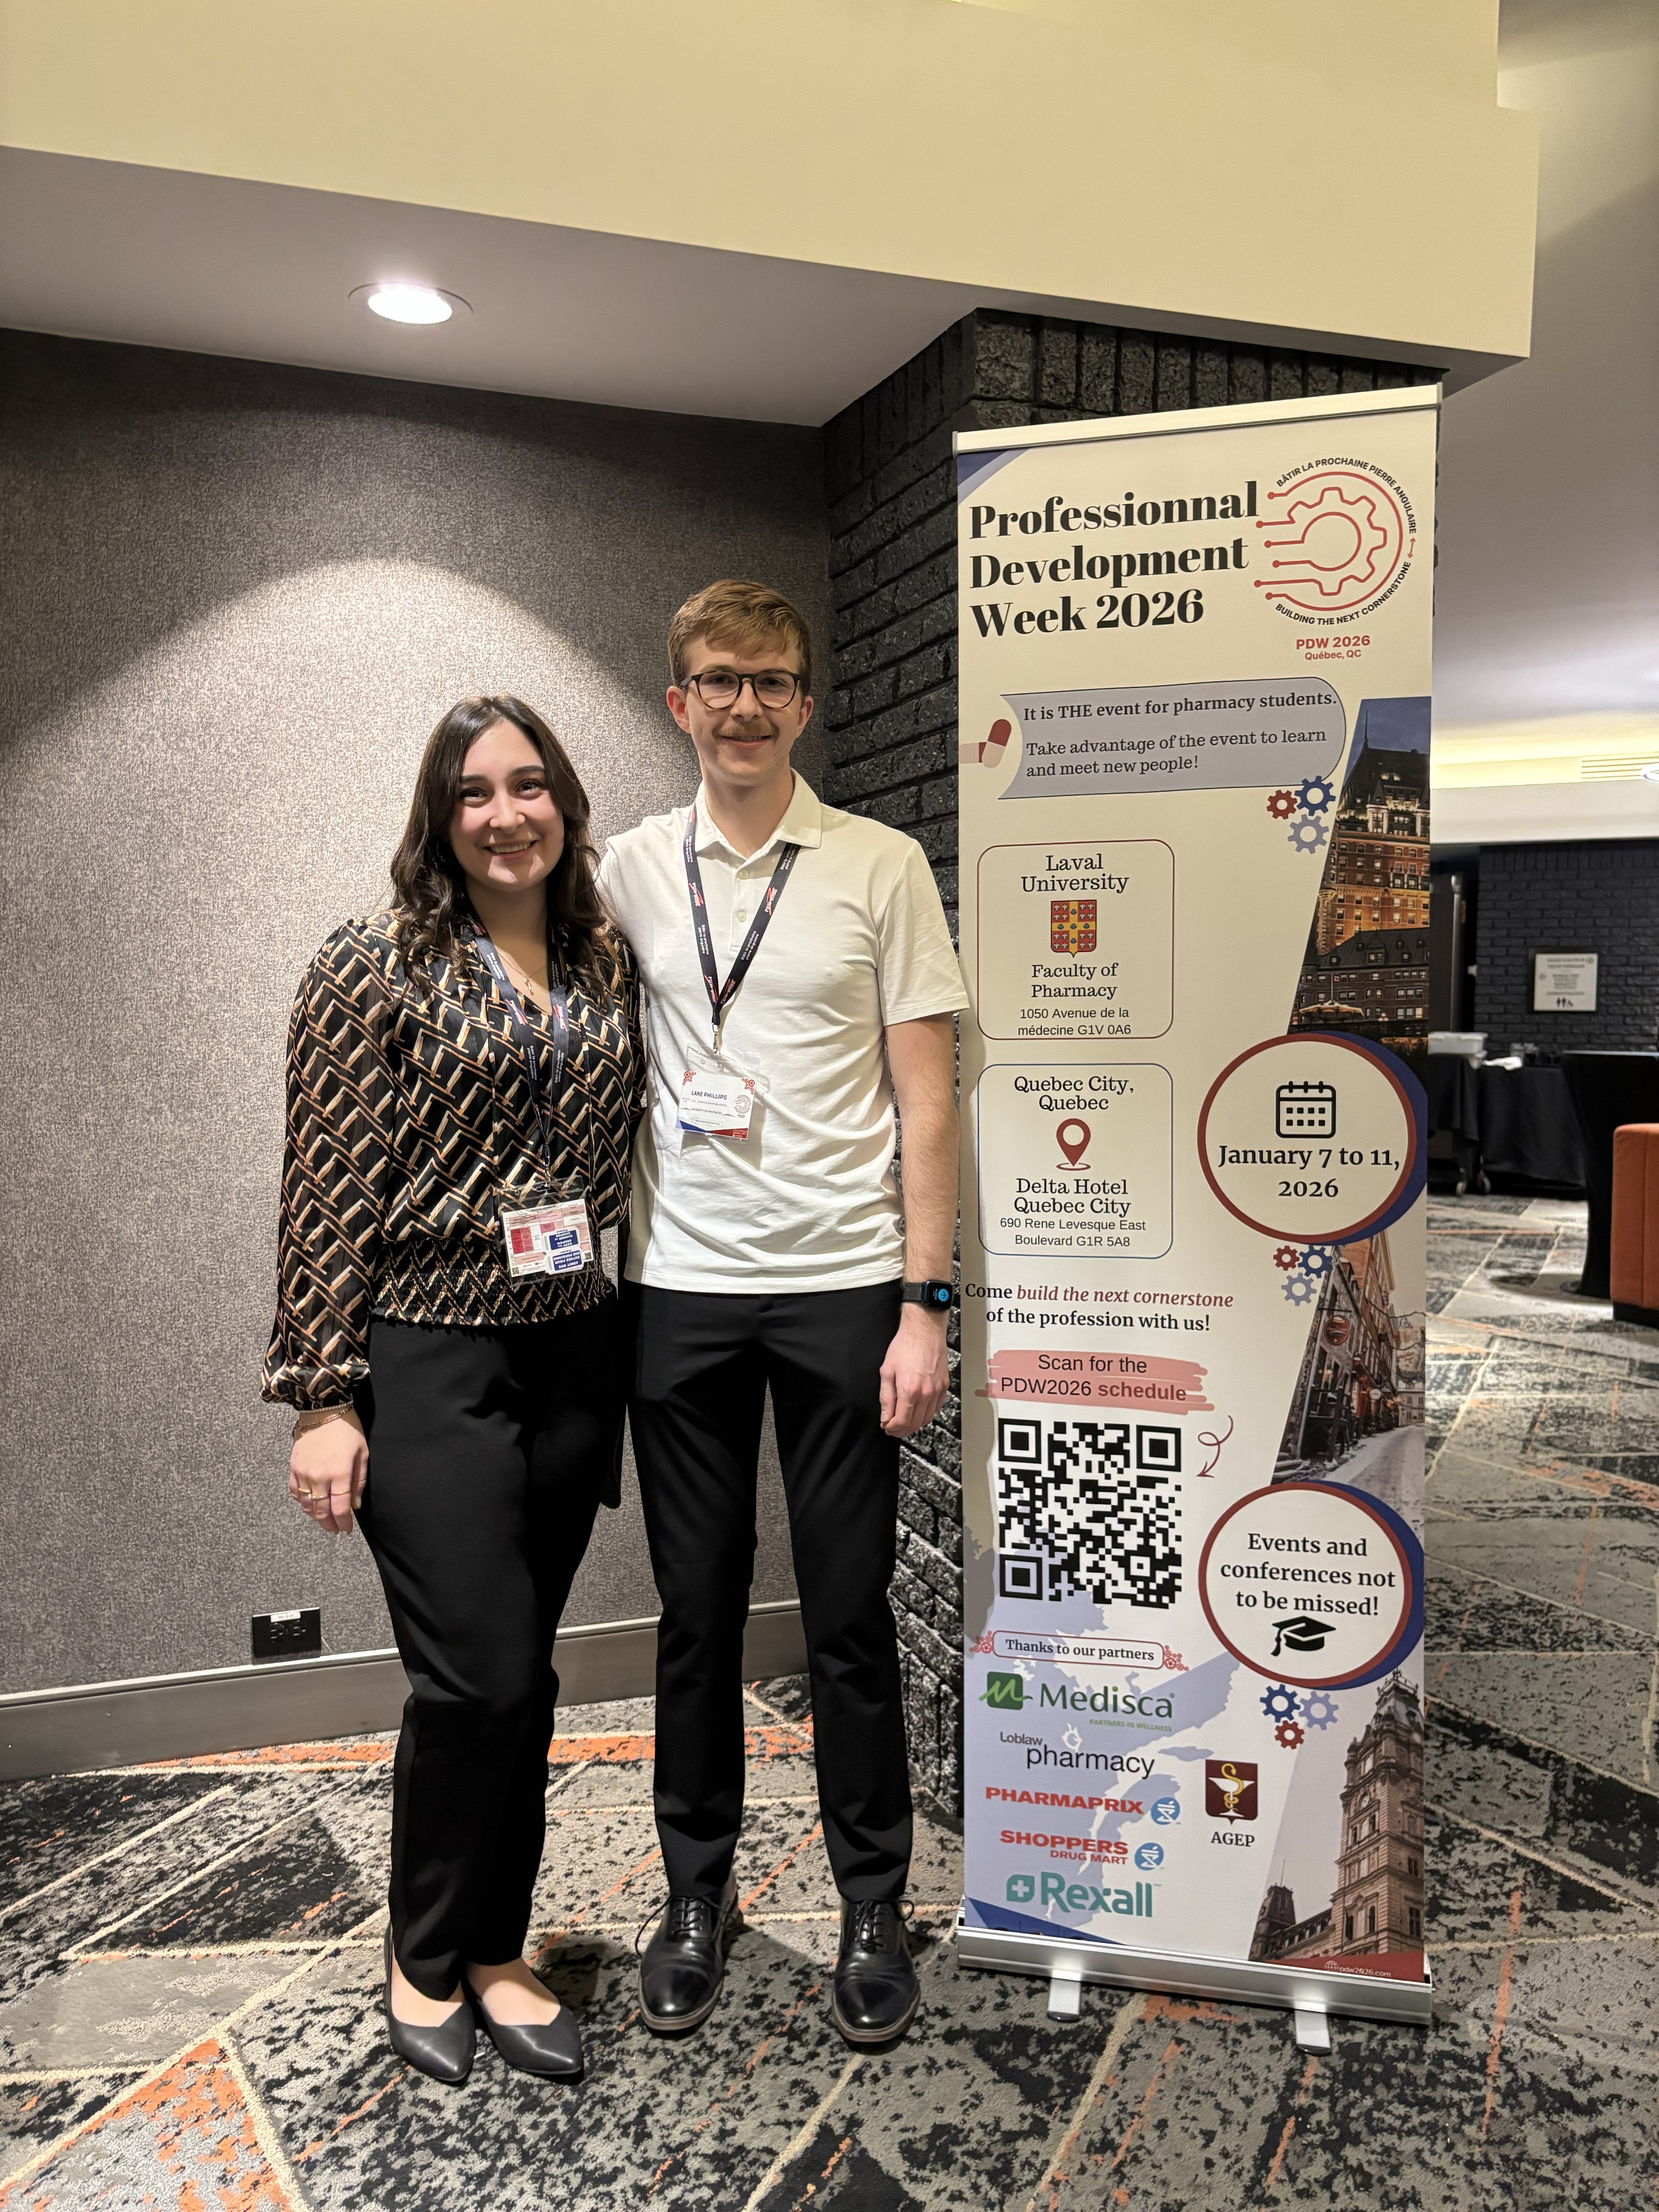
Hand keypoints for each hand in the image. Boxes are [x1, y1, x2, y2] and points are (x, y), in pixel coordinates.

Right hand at [289, 1411, 367, 1534]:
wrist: (323, 1409)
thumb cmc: (348, 1430)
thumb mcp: (362, 1453)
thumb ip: (359, 1481)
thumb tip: (355, 1505)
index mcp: (340, 1474)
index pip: (341, 1508)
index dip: (343, 1523)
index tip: (347, 1529)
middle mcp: (320, 1477)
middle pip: (322, 1511)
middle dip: (329, 1524)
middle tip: (335, 1529)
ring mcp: (304, 1473)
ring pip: (307, 1504)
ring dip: (315, 1516)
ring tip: (324, 1519)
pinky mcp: (293, 1467)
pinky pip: (294, 1492)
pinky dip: (302, 1501)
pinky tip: (309, 1503)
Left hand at [879, 1307, 949, 1438]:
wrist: (924, 1330)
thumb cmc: (904, 1346)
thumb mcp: (887, 1371)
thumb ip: (886, 1397)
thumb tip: (885, 1417)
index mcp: (909, 1391)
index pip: (902, 1422)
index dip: (892, 1428)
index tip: (886, 1426)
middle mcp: (926, 1393)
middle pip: (916, 1424)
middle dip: (902, 1430)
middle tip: (892, 1427)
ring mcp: (937, 1390)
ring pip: (927, 1418)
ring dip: (915, 1423)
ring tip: (904, 1420)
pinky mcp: (944, 1385)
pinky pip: (936, 1407)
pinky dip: (926, 1413)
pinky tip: (917, 1408)